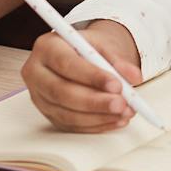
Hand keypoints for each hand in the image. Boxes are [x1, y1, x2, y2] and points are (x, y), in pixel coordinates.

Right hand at [23, 20, 145, 131]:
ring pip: (66, 113)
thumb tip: (134, 77)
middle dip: (95, 101)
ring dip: (98, 116)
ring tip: (123, 112)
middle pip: (62, 92)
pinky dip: (95, 125)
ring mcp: (38, 96)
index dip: (92, 77)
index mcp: (46, 47)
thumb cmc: (85, 48)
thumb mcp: (101, 45)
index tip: (117, 84)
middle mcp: (36, 72)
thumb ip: (117, 60)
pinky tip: (114, 120)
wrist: (75, 54)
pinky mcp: (47, 113)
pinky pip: (70, 125)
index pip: (66, 64)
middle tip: (122, 104)